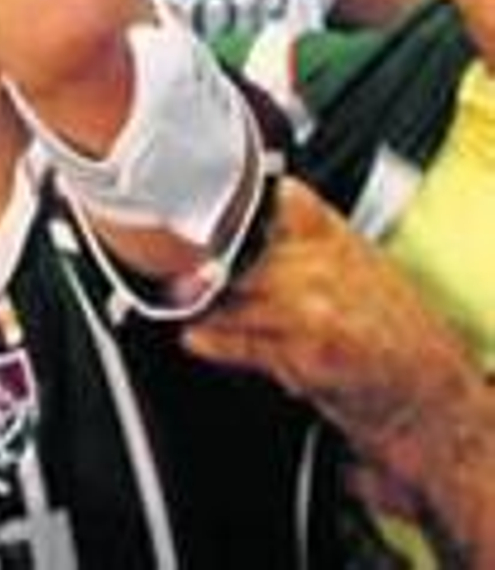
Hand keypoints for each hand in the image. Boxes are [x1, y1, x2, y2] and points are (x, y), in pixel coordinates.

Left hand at [185, 180, 478, 477]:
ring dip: (194, 299)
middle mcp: (318, 264)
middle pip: (230, 247)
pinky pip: (237, 341)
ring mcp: (309, 308)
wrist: (428, 394)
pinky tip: (195, 335)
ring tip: (174, 296)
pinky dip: (208, 340)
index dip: (222, 197)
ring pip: (226, 293)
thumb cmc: (391, 328)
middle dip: (193, 255)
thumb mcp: (351, 260)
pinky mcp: (302, 355)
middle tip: (159, 254)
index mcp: (330, 233)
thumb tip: (235, 219)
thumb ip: (297, 234)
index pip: (265, 195)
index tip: (186, 202)